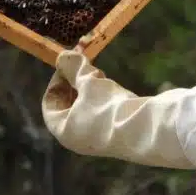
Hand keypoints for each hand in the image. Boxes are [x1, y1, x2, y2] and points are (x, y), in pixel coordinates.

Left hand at [42, 49, 195, 168]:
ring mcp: (97, 138)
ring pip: (86, 108)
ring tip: (98, 74)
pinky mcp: (115, 134)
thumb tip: (61, 55)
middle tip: (82, 64)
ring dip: (89, 88)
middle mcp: (78, 139)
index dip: (56, 81)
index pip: (49, 104)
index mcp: (63, 130)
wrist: (146, 129)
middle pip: (67, 106)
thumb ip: (73, 67)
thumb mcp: (88, 82)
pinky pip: (101, 113)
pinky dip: (102, 98)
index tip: (66, 64)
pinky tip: (111, 86)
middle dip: (74, 82)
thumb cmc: (108, 107)